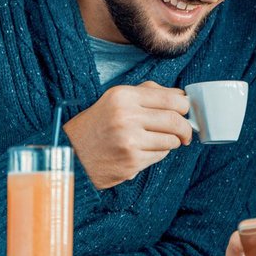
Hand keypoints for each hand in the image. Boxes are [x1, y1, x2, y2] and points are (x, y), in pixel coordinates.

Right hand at [64, 81, 191, 188]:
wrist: (70, 153)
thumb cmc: (97, 124)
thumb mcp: (116, 99)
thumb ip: (148, 93)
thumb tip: (181, 95)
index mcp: (124, 96)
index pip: (171, 99)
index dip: (184, 106)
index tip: (185, 111)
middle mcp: (126, 116)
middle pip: (175, 120)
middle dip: (185, 128)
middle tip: (185, 132)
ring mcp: (129, 141)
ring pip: (171, 140)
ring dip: (172, 142)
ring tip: (158, 140)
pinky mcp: (131, 162)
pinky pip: (160, 156)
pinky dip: (158, 153)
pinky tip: (145, 150)